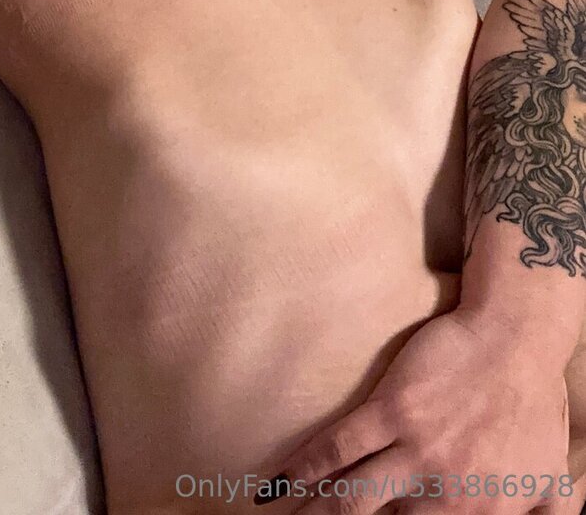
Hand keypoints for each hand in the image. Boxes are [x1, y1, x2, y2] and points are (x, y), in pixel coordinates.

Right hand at [260, 308, 571, 513]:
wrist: (514, 337)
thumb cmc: (533, 403)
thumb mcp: (554, 479)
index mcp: (482, 514)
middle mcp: (446, 491)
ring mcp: (416, 448)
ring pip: (350, 498)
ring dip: (315, 513)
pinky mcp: (392, 407)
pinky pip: (339, 445)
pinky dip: (306, 466)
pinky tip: (281, 482)